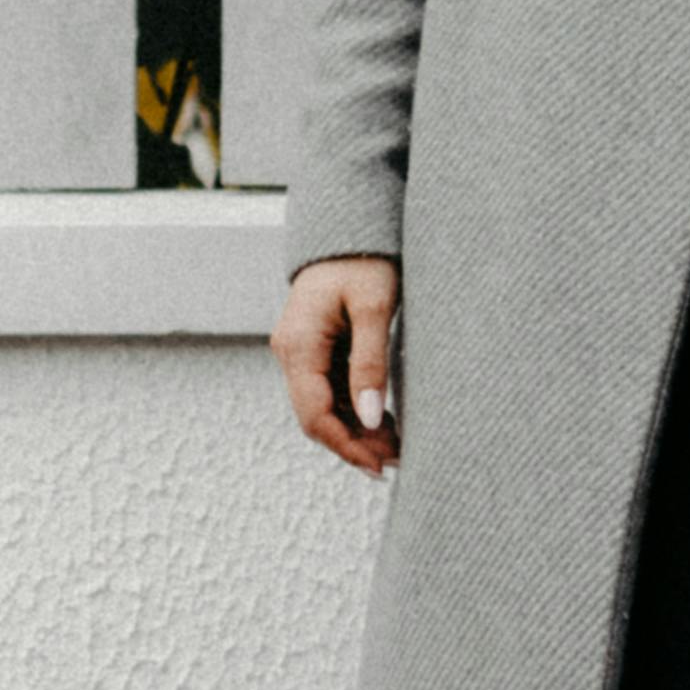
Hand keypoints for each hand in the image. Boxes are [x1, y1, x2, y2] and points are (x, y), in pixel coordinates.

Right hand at [275, 252, 400, 474]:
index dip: (346, 446)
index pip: (314, 415)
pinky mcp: (316, 349)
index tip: (379, 466)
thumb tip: (370, 419)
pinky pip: (331, 390)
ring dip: (357, 430)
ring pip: (324, 407)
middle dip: (355, 443)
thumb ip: (371, 363)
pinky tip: (386, 421)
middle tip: (397, 460)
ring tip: (398, 446)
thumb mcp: (375, 308)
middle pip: (317, 417)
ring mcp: (301, 351)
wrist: (351, 223)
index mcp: (298, 345)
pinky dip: (356, 409)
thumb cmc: (364, 259)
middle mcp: (291, 352)